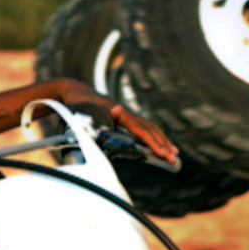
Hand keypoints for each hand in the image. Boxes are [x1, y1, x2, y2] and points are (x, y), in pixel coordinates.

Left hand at [55, 81, 178, 165]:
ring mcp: (126, 114)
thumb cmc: (77, 101)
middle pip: (149, 129)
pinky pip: (143, 128)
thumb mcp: (85, 106)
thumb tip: (117, 110)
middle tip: (173, 159)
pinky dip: (153, 137)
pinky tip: (159, 145)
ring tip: (174, 153)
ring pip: (149, 128)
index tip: (162, 153)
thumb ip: (100, 109)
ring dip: (162, 141)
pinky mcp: (124, 117)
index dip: (152, 142)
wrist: (74, 91)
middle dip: (162, 144)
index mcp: (118, 111)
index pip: (140, 129)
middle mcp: (125, 111)